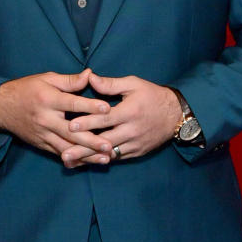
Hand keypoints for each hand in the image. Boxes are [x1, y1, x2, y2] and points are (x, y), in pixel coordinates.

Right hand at [0, 70, 111, 160]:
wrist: (0, 107)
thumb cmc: (26, 89)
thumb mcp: (46, 79)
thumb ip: (69, 80)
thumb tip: (90, 75)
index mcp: (48, 99)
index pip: (71, 103)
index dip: (90, 106)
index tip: (107, 109)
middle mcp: (46, 119)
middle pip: (71, 132)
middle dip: (92, 141)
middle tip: (110, 146)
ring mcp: (43, 134)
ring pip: (67, 147)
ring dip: (87, 155)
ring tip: (105, 159)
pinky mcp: (41, 144)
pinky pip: (59, 153)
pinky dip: (74, 159)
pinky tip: (89, 162)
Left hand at [66, 74, 181, 166]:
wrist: (176, 115)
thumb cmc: (152, 96)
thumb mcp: (133, 84)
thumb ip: (110, 83)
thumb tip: (89, 77)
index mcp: (129, 112)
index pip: (104, 119)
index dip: (86, 123)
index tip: (69, 126)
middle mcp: (131, 130)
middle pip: (103, 141)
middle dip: (82, 148)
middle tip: (64, 154)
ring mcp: (134, 144)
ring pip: (108, 154)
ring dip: (88, 159)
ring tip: (70, 163)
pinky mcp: (136, 152)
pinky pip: (117, 158)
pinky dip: (101, 160)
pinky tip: (86, 164)